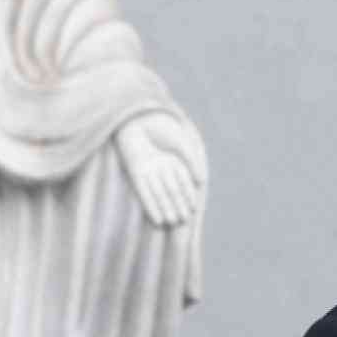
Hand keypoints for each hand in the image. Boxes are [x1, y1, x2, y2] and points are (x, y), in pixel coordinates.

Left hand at [115, 113, 201, 228]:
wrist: (136, 114)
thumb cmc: (160, 124)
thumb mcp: (181, 143)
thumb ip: (192, 161)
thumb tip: (202, 181)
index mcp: (173, 156)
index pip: (183, 181)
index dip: (188, 195)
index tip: (193, 209)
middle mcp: (160, 165)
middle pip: (170, 190)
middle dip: (177, 205)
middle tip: (183, 221)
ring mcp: (148, 168)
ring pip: (158, 193)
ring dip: (165, 208)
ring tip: (172, 222)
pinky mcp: (134, 170)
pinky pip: (143, 191)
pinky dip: (150, 205)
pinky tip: (156, 216)